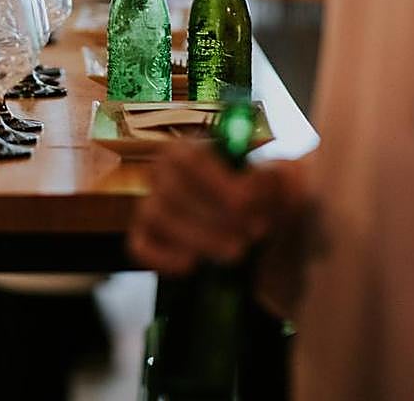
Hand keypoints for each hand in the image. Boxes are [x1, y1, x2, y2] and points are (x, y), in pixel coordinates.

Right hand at [129, 145, 306, 275]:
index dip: (218, 184)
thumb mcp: (273, 181)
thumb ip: (270, 177)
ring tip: (235, 254)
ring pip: (156, 215)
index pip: (191, 159)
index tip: (249, 207)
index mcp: (190, 148)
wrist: (252, 223)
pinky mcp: (146, 234)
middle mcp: (163, 171)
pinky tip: (191, 266)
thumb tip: (256, 182)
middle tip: (248, 237)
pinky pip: (140, 244)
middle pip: (172, 190)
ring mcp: (150, 203)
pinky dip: (161, 256)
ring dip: (196, 237)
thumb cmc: (259, 196)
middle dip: (212, 217)